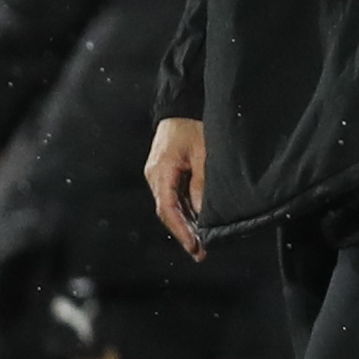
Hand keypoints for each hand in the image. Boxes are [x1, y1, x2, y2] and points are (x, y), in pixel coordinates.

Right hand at [146, 119, 206, 259]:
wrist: (181, 107)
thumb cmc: (193, 126)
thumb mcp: (203, 154)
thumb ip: (201, 183)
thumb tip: (202, 212)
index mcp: (161, 173)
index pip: (168, 209)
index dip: (181, 230)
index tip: (193, 246)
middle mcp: (155, 177)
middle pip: (167, 212)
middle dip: (183, 232)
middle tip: (199, 251)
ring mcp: (158, 175)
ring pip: (170, 206)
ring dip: (184, 223)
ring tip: (200, 242)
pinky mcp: (164, 172)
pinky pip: (173, 196)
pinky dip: (183, 210)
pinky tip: (196, 221)